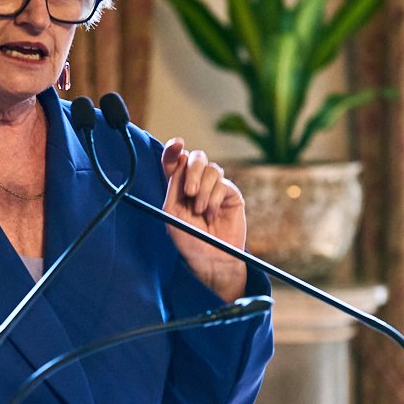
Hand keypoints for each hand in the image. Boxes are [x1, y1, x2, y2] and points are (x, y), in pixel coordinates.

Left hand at [161, 138, 247, 301]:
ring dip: (203, 191)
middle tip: (190, 193)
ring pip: (211, 169)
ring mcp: (215, 187)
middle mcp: (197, 183)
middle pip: (195, 157)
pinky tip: (212, 215)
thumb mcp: (172, 212)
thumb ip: (174, 185)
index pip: (175, 161)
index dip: (174, 149)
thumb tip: (182, 159)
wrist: (211, 259)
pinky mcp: (231, 194)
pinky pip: (223, 183)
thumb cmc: (188, 240)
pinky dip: (214, 199)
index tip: (177, 144)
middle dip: (192, 171)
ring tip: (200, 212)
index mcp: (178, 187)